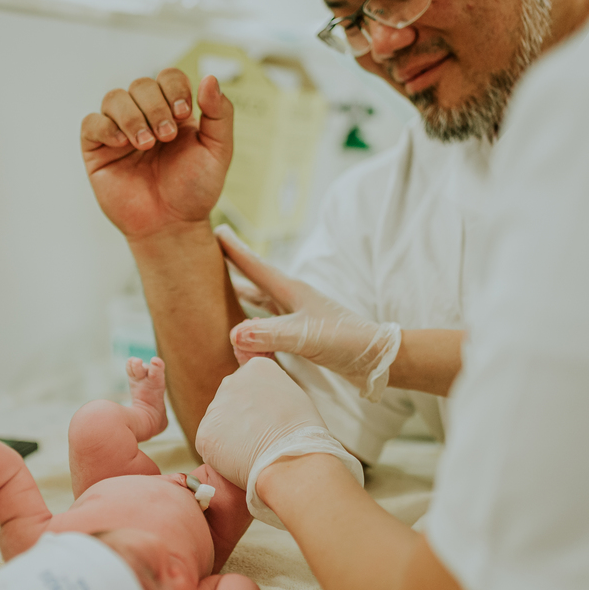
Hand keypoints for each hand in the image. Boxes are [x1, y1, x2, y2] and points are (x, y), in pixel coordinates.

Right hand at [81, 70, 233, 240]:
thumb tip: (209, 78)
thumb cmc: (195, 190)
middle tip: (166, 136)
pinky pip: (91, 123)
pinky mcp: (98, 150)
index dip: (174, 87)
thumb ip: (220, 114)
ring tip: (147, 144)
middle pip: (141, 85)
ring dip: (132, 116)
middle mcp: (145, 117)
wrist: (173, 226)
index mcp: (174, 112)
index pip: (168, 77)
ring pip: (114, 98)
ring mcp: (119, 132)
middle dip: (155, 106)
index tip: (184, 113)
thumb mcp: (218, 151)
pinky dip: (106, 127)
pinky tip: (123, 144)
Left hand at [195, 357, 326, 490]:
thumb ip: (271, 392)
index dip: (258, 405)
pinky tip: (240, 459)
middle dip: (240, 417)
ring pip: (219, 422)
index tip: (268, 418)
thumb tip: (262, 404)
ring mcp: (215, 406)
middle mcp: (232, 380)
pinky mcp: (204, 433)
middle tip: (258, 436)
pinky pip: (210, 443)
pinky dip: (221, 454)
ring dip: (230, 435)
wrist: (291, 460)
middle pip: (230, 400)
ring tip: (252, 450)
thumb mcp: (294, 396)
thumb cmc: (303, 433)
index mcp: (256, 368)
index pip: (249, 383)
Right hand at [216, 225, 400, 400]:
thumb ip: (270, 335)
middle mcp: (293, 299)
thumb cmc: (346, 342)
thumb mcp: (305, 337)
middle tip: (211, 255)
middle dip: (234, 267)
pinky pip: (269, 322)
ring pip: (261, 301)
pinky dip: (254, 321)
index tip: (216, 230)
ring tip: (223, 288)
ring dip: (243, 293)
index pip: (256, 266)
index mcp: (292, 291)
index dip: (235, 250)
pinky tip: (249, 328)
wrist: (377, 359)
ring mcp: (298, 315)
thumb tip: (233, 333)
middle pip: (256, 279)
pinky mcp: (302, 332)